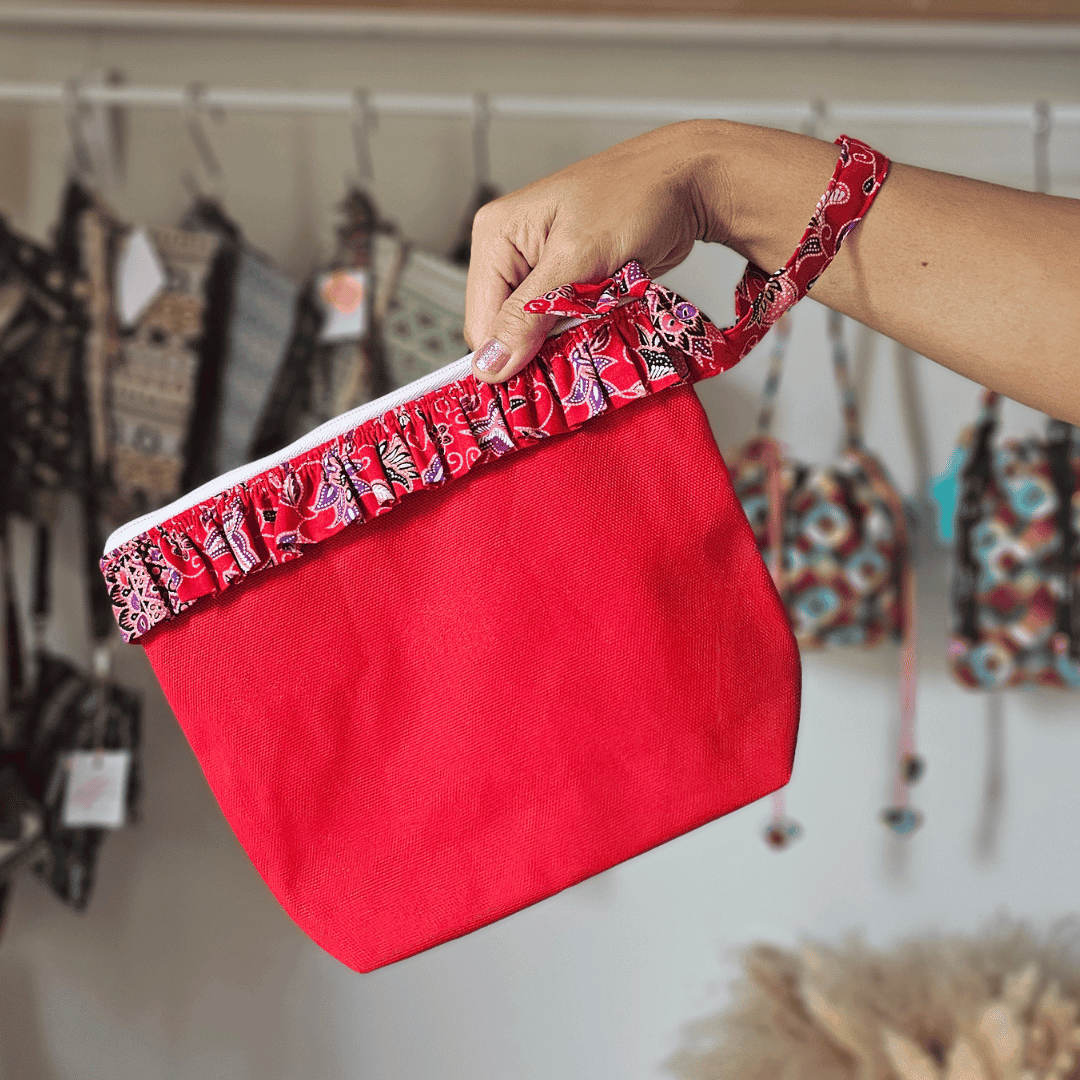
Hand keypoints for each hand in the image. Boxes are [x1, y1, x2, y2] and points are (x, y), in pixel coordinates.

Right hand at [464, 121, 719, 382]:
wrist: (687, 183)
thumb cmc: (636, 196)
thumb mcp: (576, 258)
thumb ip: (528, 315)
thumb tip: (489, 364)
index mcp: (496, 237)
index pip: (481, 323)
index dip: (509, 356)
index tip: (541, 376)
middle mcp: (512, 254)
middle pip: (506, 332)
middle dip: (540, 346)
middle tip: (580, 340)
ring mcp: (540, 271)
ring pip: (536, 335)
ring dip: (566, 340)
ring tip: (598, 320)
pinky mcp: (567, 283)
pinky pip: (562, 327)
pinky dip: (583, 331)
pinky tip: (603, 317)